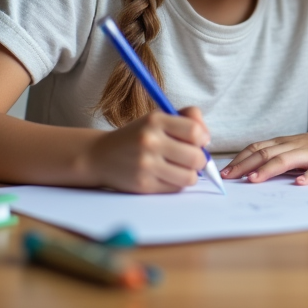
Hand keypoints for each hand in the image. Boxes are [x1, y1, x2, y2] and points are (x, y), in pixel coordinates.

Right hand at [87, 106, 209, 193]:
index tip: (199, 140)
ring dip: (190, 174)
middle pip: (196, 157)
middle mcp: (149, 141)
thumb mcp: (158, 118)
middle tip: (192, 158)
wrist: (101, 156)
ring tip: (181, 168)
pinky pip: (175, 188)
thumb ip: (188, 119)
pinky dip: (176, 183)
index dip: (203, 138)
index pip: (195, 131)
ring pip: (189, 177)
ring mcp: (146, 165)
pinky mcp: (143, 185)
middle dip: (200, 160)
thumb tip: (207, 138)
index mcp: (155, 121)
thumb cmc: (137, 136)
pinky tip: (166, 175)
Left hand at [222, 124, 307, 185]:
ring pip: (287, 159)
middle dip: (247, 165)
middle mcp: (294, 146)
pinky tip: (300, 183)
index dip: (240, 159)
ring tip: (255, 179)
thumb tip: (245, 173)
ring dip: (269, 169)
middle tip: (230, 178)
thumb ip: (273, 157)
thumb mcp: (291, 149)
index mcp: (283, 144)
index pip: (257, 148)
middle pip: (267, 153)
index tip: (224, 173)